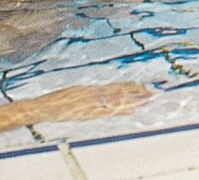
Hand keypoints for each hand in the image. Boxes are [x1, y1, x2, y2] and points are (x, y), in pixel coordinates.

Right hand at [38, 83, 154, 121]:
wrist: (42, 107)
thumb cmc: (55, 102)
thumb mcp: (73, 95)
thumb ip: (86, 94)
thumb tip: (96, 93)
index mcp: (92, 89)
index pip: (116, 87)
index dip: (131, 87)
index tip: (145, 85)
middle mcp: (95, 93)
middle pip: (121, 92)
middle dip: (139, 92)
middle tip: (156, 91)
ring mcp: (93, 102)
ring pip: (119, 100)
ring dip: (135, 100)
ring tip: (151, 98)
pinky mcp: (89, 112)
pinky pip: (109, 111)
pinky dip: (122, 111)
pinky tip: (134, 110)